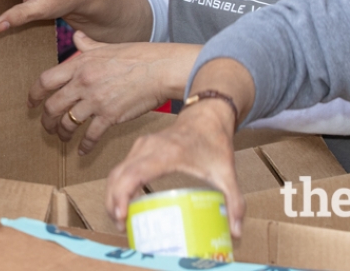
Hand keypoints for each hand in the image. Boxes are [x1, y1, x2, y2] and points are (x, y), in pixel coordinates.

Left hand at [31, 35, 199, 154]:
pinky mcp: (110, 116)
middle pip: (52, 106)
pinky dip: (84, 146)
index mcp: (79, 65)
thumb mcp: (106, 46)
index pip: (45, 81)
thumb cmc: (136, 55)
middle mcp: (82, 83)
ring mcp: (95, 101)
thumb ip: (88, 45)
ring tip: (63, 138)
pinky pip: (90, 136)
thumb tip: (77, 36)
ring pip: (68, 123)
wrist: (159, 69)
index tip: (31, 104)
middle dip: (46, 120)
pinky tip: (83, 151)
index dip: (34, 95)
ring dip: (62, 133)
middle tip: (46, 127)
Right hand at [106, 98, 244, 237]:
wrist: (207, 115)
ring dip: (113, 195)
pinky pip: (122, 167)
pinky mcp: (140, 147)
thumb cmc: (214, 142)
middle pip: (118, 175)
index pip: (134, 173)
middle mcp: (149, 147)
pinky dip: (118, 185)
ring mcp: (142, 145)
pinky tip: (126, 203)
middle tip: (121, 226)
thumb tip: (236, 233)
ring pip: (117, 171)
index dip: (122, 195)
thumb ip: (235, 203)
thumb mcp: (227, 173)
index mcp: (167, 153)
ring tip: (120, 219)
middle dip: (113, 202)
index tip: (121, 216)